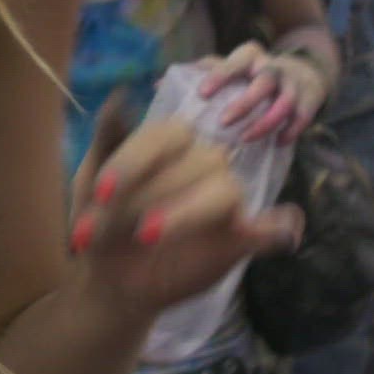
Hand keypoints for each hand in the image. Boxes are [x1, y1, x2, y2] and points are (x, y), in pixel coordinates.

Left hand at [68, 92, 303, 318]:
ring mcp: (226, 199)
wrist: (109, 278)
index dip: (133, 162)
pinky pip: (272, 228)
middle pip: (195, 161)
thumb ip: (106, 140)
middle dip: (146, 195)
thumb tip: (119, 95)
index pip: (165, 134)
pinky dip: (279, 228)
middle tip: (107, 228)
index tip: (101, 194)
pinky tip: (283, 234)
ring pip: (224, 190)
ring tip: (147, 235)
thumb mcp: (89, 182)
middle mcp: (203, 163)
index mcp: (168, 143)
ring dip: (183, 213)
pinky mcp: (241, 237)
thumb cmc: (101, 221)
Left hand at [195, 40, 326, 144]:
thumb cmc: (252, 72)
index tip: (202, 94)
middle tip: (223, 122)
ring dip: (266, 123)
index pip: (233, 64)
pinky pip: (303, 117)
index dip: (218, 77)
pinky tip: (277, 143)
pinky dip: (290, 131)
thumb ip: (203, 71)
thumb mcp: (231, 65)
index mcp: (249, 57)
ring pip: (284, 103)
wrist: (301, 70)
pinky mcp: (309, 99)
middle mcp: (273, 67)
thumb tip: (164, 83)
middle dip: (244, 104)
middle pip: (263, 83)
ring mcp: (294, 83)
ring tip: (246, 138)